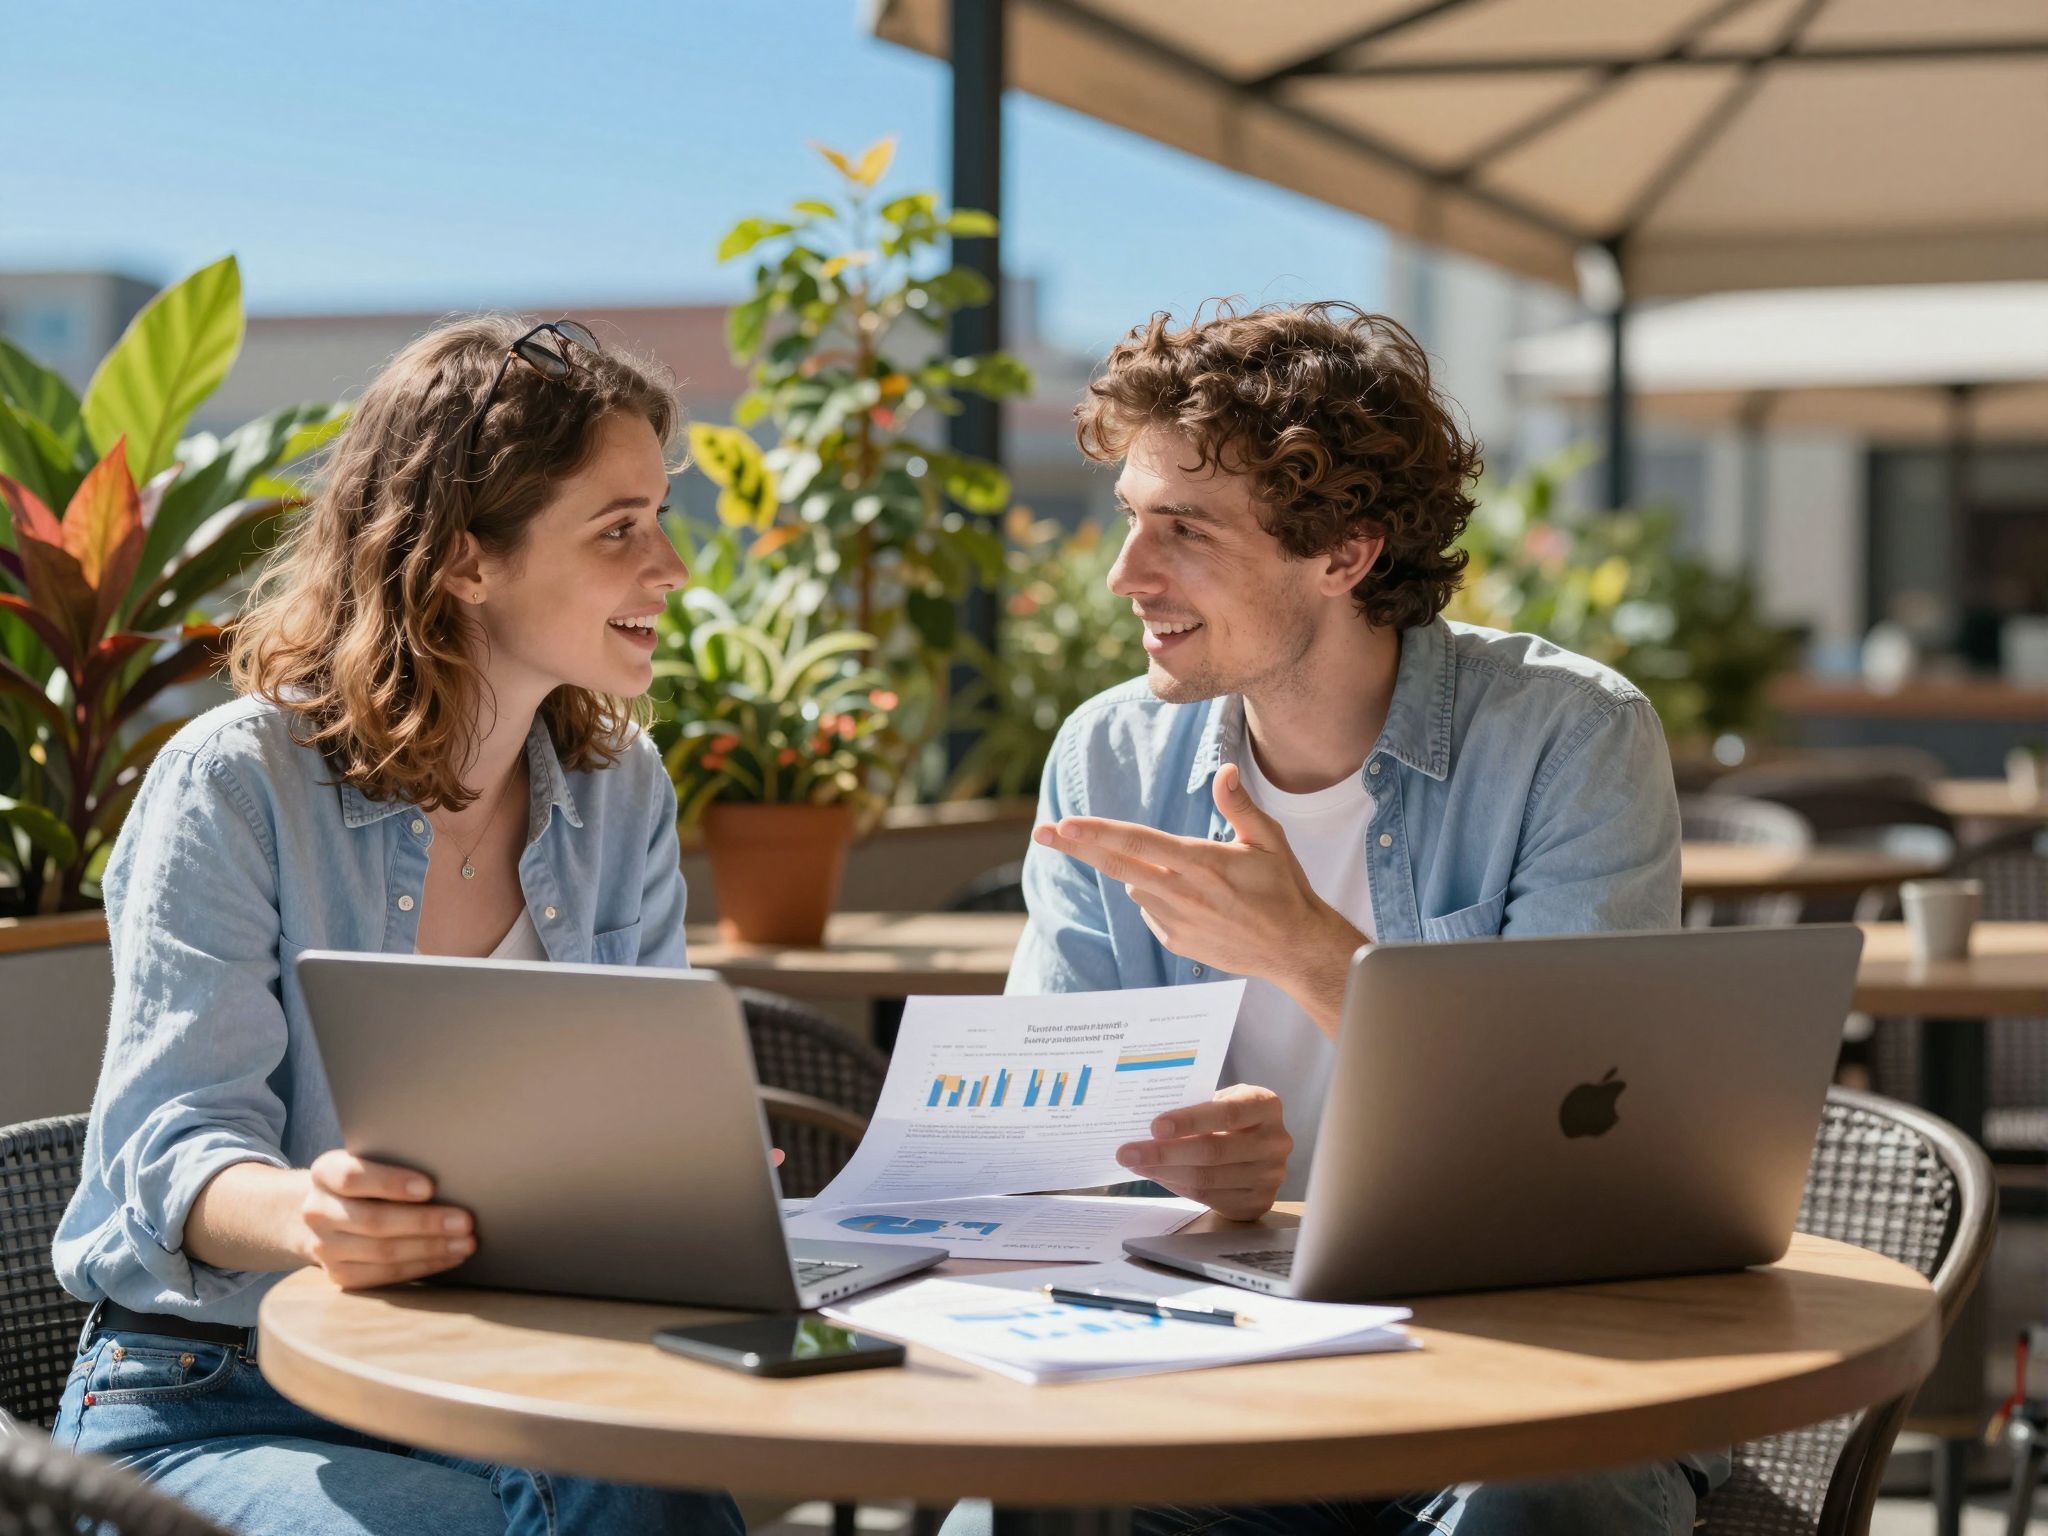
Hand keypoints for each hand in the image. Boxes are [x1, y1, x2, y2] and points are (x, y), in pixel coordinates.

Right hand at [297, 1151, 474, 1289]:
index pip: (353, 1177)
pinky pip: (384, 1275)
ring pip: (382, 1252)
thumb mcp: (369, 1161)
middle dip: (425, 1222)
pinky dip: (421, 1266)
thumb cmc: (364, 1180)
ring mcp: (323, 1247)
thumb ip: (396, 1162)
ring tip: (465, 1242)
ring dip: (430, 1249)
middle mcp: (317, 1211)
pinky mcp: (338, 1274)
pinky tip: (448, 1257)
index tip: (429, 1187)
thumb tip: (451, 1171)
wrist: (324, 1212)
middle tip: (465, 1221)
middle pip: (374, 1221)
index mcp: (325, 1173)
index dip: (391, 1183)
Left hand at [1033, 762, 1365, 1029]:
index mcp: (1201, 862)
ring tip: (1195, 879)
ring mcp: (1176, 922)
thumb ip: (1240, 805)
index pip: (1138, 842)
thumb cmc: (1285, 890)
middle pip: (1116, 865)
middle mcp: (1182, 892)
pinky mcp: (1176, 943)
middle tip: (1041, 832)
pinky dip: (1160, 900)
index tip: (1063, 824)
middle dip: (1076, 847)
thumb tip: (1223, 771)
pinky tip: (1198, 903)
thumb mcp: (1269, 840)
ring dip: (1143, 874)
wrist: (1295, 949)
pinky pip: (1151, 912)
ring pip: (1136, 887)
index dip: (1097, 832)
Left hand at [1114, 1084, 1289, 1221]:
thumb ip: (1196, 1107)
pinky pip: (1209, 1197)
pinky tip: (1158, 1176)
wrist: (1260, 1145)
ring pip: (1207, 1178)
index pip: (1228, 1113)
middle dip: (1164, 1153)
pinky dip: (1178, 1187)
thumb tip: (1147, 1126)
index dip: (1190, 1120)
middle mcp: (1275, 1141)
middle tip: (1128, 1152)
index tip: (1155, 1127)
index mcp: (1266, 1105)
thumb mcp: (1222, 1099)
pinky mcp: (1260, 1202)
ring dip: (1164, 1173)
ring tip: (1136, 1164)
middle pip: (1213, 1151)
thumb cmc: (1230, 1116)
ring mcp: (1271, 1175)